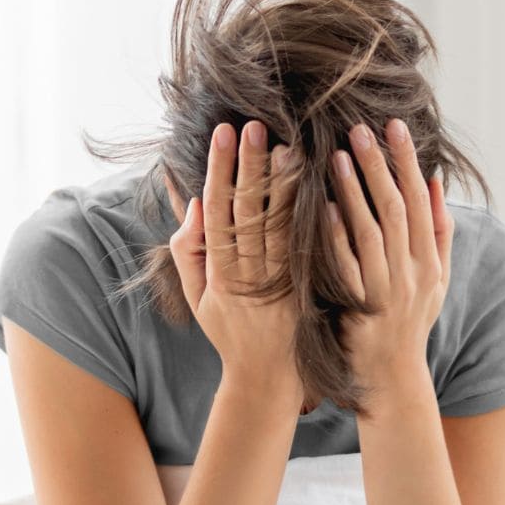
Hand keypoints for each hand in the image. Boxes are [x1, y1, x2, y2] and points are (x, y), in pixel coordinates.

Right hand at [166, 120, 303, 404]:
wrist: (268, 378)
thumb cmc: (229, 332)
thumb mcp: (197, 296)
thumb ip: (188, 251)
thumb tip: (195, 202)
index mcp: (217, 273)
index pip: (218, 211)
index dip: (221, 171)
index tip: (224, 134)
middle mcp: (247, 275)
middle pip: (248, 212)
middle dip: (250, 167)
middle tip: (256, 126)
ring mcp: (278, 283)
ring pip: (280, 226)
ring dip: (283, 185)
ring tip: (288, 146)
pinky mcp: (304, 290)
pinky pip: (308, 248)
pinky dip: (311, 216)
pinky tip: (316, 187)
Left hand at [327, 117, 453, 411]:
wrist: (392, 379)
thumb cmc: (409, 323)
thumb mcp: (436, 280)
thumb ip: (438, 233)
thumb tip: (435, 184)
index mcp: (430, 260)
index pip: (419, 199)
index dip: (407, 161)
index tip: (393, 126)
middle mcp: (413, 272)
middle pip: (396, 208)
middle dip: (380, 165)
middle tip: (360, 128)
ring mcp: (387, 290)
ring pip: (371, 231)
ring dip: (355, 192)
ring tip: (338, 155)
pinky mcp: (360, 307)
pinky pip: (347, 265)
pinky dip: (336, 236)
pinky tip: (322, 208)